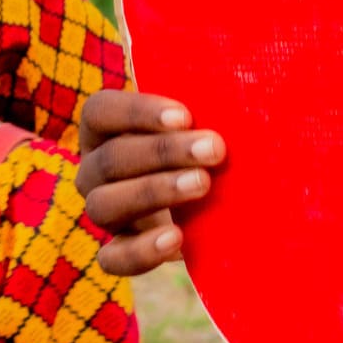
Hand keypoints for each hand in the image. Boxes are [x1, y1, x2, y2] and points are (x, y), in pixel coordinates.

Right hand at [75, 90, 225, 276]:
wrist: (220, 205)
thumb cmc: (211, 145)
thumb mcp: (208, 121)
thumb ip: (212, 104)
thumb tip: (247, 84)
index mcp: (106, 129)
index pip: (100, 112)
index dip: (137, 112)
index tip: (185, 116)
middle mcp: (96, 169)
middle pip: (110, 159)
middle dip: (163, 153)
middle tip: (214, 149)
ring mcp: (105, 211)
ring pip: (105, 204)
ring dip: (155, 191)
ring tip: (202, 184)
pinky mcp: (120, 250)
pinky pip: (113, 259)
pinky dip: (141, 250)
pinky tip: (176, 237)